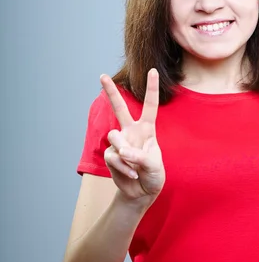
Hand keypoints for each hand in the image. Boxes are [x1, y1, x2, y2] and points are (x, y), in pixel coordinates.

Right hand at [101, 68, 164, 201]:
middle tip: (102, 76)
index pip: (149, 106)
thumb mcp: (154, 166)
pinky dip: (123, 168)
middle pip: (119, 109)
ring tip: (134, 166)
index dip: (151, 89)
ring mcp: (119, 143)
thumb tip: (121, 151)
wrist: (142, 192)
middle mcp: (131, 132)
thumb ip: (140, 157)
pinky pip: (113, 156)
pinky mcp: (111, 155)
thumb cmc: (153, 175)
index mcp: (146, 130)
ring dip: (124, 154)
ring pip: (114, 138)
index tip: (153, 70)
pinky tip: (131, 174)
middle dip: (111, 92)